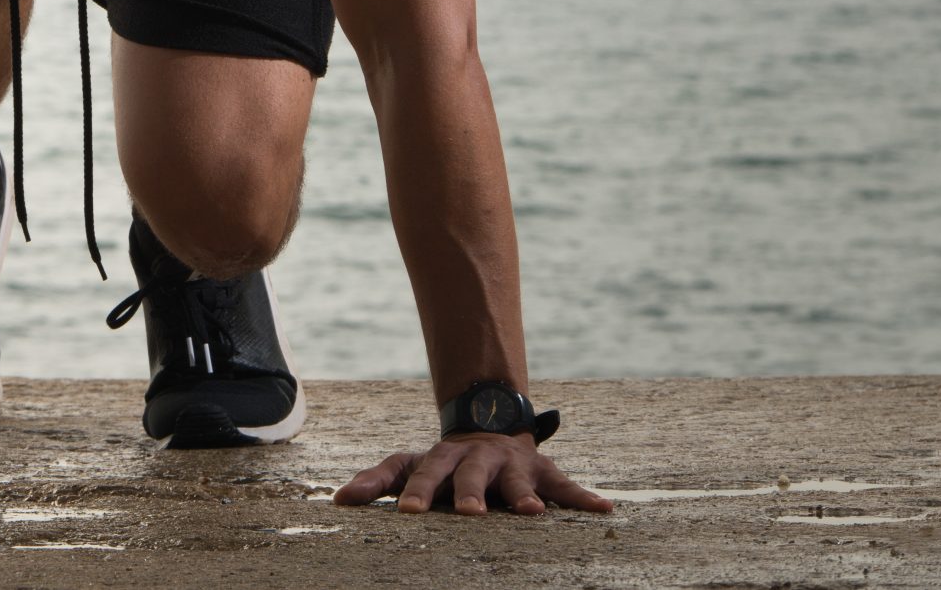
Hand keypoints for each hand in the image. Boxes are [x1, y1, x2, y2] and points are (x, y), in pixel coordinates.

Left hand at [334, 432, 613, 516]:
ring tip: (530, 511)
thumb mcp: (409, 467)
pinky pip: (566, 485)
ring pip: (515, 478)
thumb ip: (375, 482)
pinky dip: (585, 498)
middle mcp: (475, 458)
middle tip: (467, 514)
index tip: (405, 513)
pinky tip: (604, 511)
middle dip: (468, 493)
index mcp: (440, 459)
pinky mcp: (542, 472)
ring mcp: (511, 463)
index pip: (422, 472)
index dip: (414, 491)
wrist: (489, 426)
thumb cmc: (442, 464)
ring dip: (522, 493)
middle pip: (468, 474)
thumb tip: (336, 502)